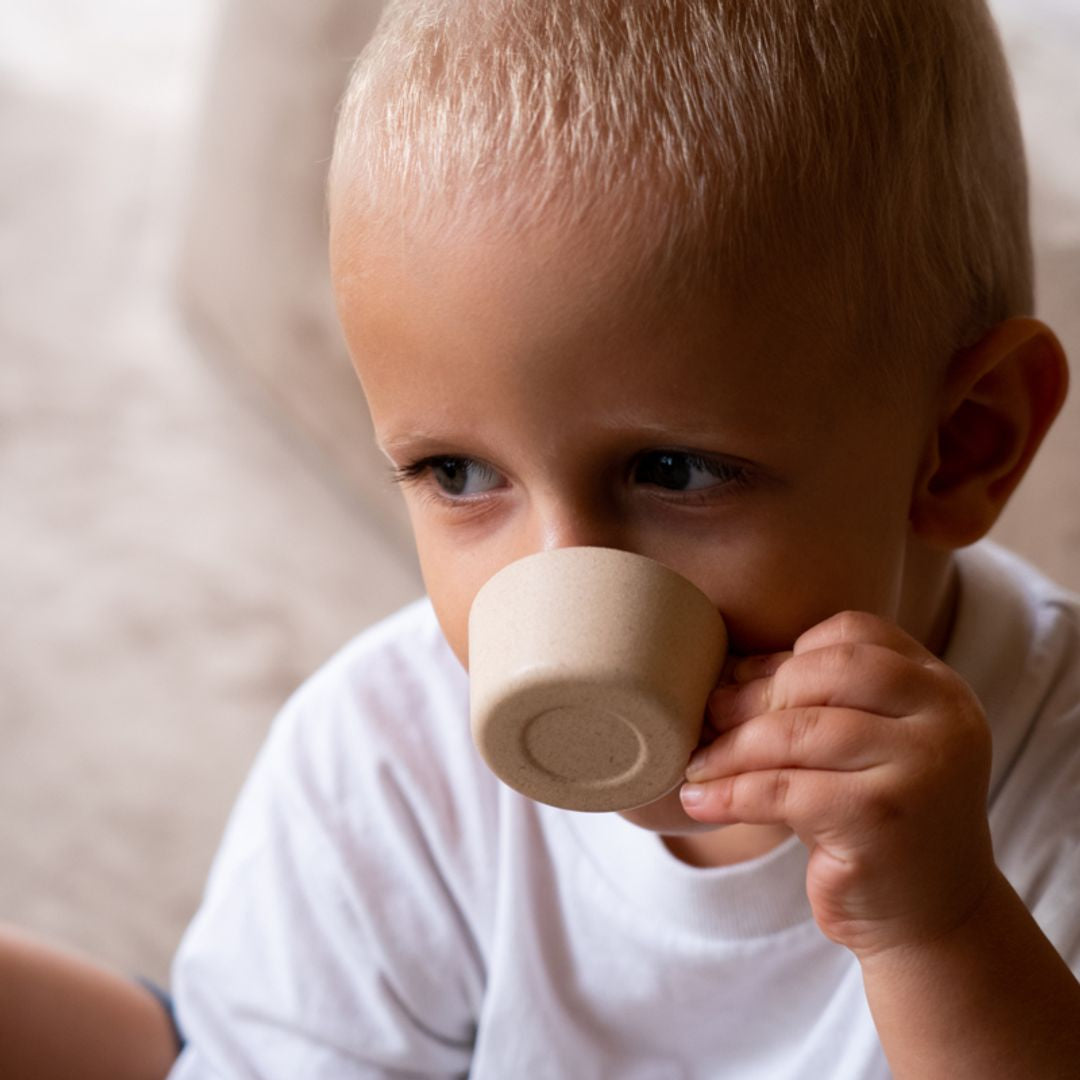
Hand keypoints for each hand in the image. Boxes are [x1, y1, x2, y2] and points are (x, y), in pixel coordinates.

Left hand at [680, 611, 996, 958]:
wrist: (934, 920)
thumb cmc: (879, 820)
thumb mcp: (863, 747)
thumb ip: (817, 701)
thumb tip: (726, 671)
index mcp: (940, 689)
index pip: (855, 634)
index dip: (792, 653)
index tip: (746, 683)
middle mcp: (943, 721)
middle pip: (826, 672)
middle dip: (756, 695)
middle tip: (710, 719)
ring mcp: (919, 770)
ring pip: (798, 731)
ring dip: (732, 747)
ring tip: (696, 763)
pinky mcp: (880, 821)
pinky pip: (783, 789)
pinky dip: (730, 792)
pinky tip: (699, 799)